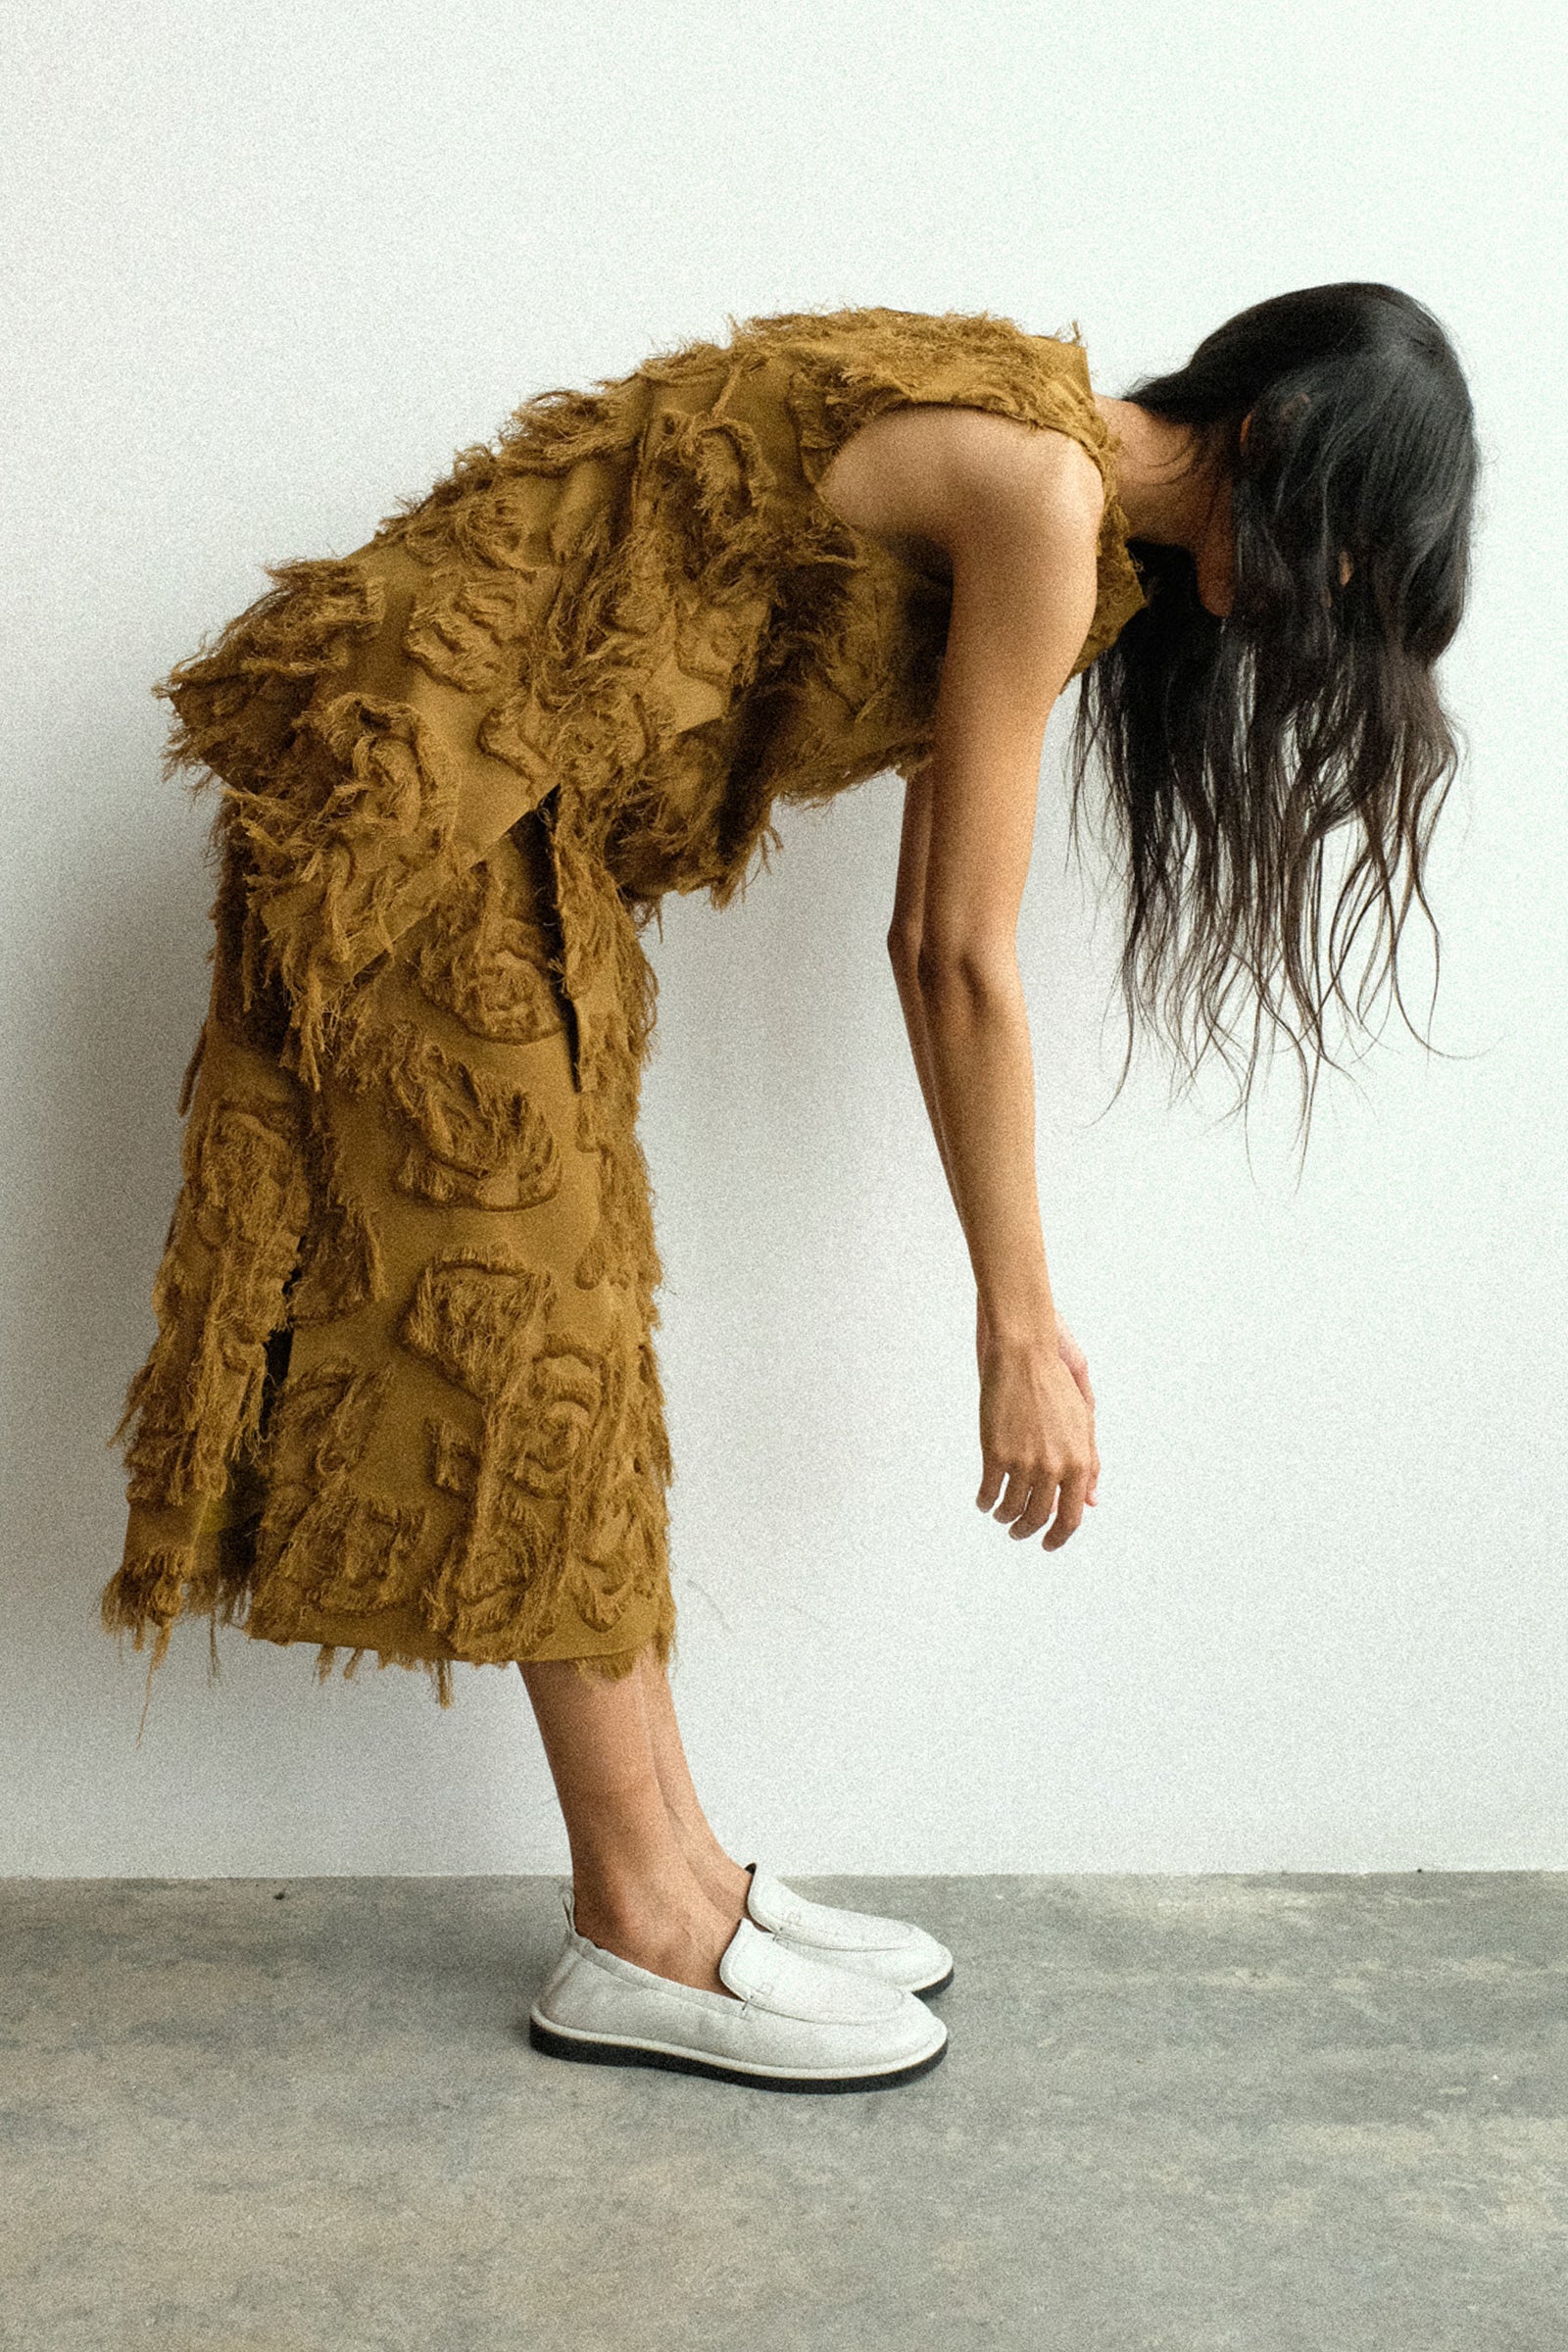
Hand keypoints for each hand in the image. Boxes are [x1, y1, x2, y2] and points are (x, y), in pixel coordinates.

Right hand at [974, 1296, 1099, 1546]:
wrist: (1024, 1353)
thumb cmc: (1054, 1383)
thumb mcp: (1081, 1424)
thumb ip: (1089, 1464)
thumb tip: (1091, 1501)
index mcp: (1080, 1462)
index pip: (1071, 1518)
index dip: (1058, 1537)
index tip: (1048, 1542)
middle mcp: (1055, 1468)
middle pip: (1039, 1519)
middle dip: (1027, 1531)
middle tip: (1018, 1533)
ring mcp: (1024, 1462)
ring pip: (1011, 1509)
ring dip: (1004, 1518)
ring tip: (1000, 1515)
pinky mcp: (996, 1453)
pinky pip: (989, 1492)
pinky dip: (986, 1501)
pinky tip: (984, 1500)